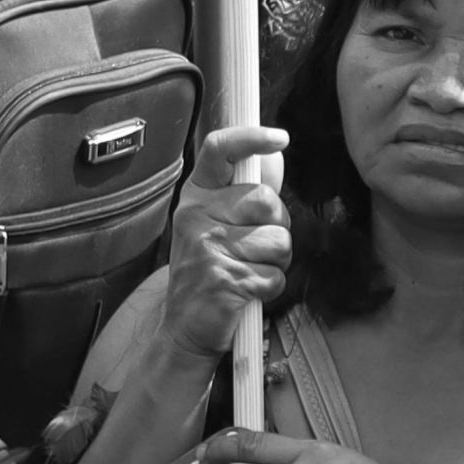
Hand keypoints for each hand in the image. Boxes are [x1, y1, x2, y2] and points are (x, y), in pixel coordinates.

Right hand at [159, 123, 288, 358]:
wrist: (183, 326)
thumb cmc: (207, 270)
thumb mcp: (211, 223)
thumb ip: (240, 194)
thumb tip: (275, 158)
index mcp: (197, 197)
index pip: (220, 150)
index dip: (252, 138)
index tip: (280, 138)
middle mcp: (197, 216)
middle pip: (267, 201)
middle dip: (278, 226)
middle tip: (257, 245)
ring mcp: (208, 248)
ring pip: (279, 241)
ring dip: (277, 261)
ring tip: (251, 270)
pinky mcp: (225, 280)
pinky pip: (275, 276)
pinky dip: (271, 287)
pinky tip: (248, 292)